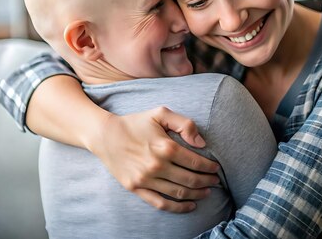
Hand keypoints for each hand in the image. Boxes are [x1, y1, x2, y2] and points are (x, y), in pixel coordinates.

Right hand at [91, 106, 220, 212]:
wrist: (105, 135)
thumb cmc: (135, 123)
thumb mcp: (160, 113)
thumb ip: (184, 124)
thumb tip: (201, 143)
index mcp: (165, 147)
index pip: (196, 162)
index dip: (209, 167)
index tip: (216, 168)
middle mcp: (157, 165)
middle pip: (190, 179)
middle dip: (207, 181)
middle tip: (215, 181)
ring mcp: (146, 179)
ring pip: (178, 192)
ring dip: (197, 194)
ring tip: (207, 192)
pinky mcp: (136, 188)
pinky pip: (161, 203)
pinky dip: (178, 207)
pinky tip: (190, 206)